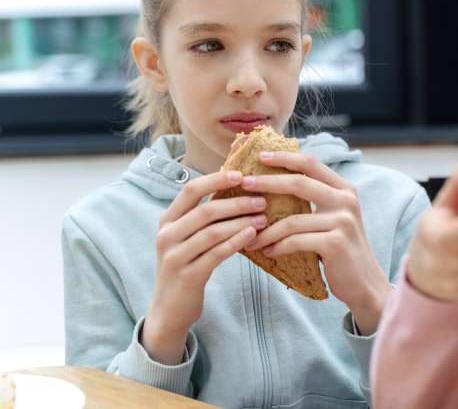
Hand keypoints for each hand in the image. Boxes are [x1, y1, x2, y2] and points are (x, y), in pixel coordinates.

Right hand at [143, 170, 268, 363]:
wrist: (170, 309)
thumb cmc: (188, 265)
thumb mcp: (189, 238)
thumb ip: (204, 217)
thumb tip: (236, 187)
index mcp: (167, 220)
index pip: (190, 190)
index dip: (216, 179)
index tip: (241, 174)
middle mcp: (167, 235)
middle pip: (205, 210)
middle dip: (237, 203)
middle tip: (262, 200)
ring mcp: (174, 256)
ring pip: (212, 232)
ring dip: (241, 222)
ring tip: (264, 218)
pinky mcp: (187, 275)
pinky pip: (216, 254)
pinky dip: (236, 242)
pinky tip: (253, 235)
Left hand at [241, 151, 390, 334]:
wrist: (364, 282)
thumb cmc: (340, 249)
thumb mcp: (333, 217)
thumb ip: (315, 199)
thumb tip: (275, 183)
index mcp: (344, 189)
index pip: (311, 164)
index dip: (285, 157)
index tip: (260, 156)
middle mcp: (346, 200)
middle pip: (299, 184)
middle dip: (267, 182)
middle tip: (244, 184)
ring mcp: (342, 221)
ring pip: (292, 220)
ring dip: (266, 230)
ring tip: (250, 237)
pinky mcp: (335, 243)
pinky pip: (296, 241)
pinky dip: (278, 247)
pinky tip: (268, 252)